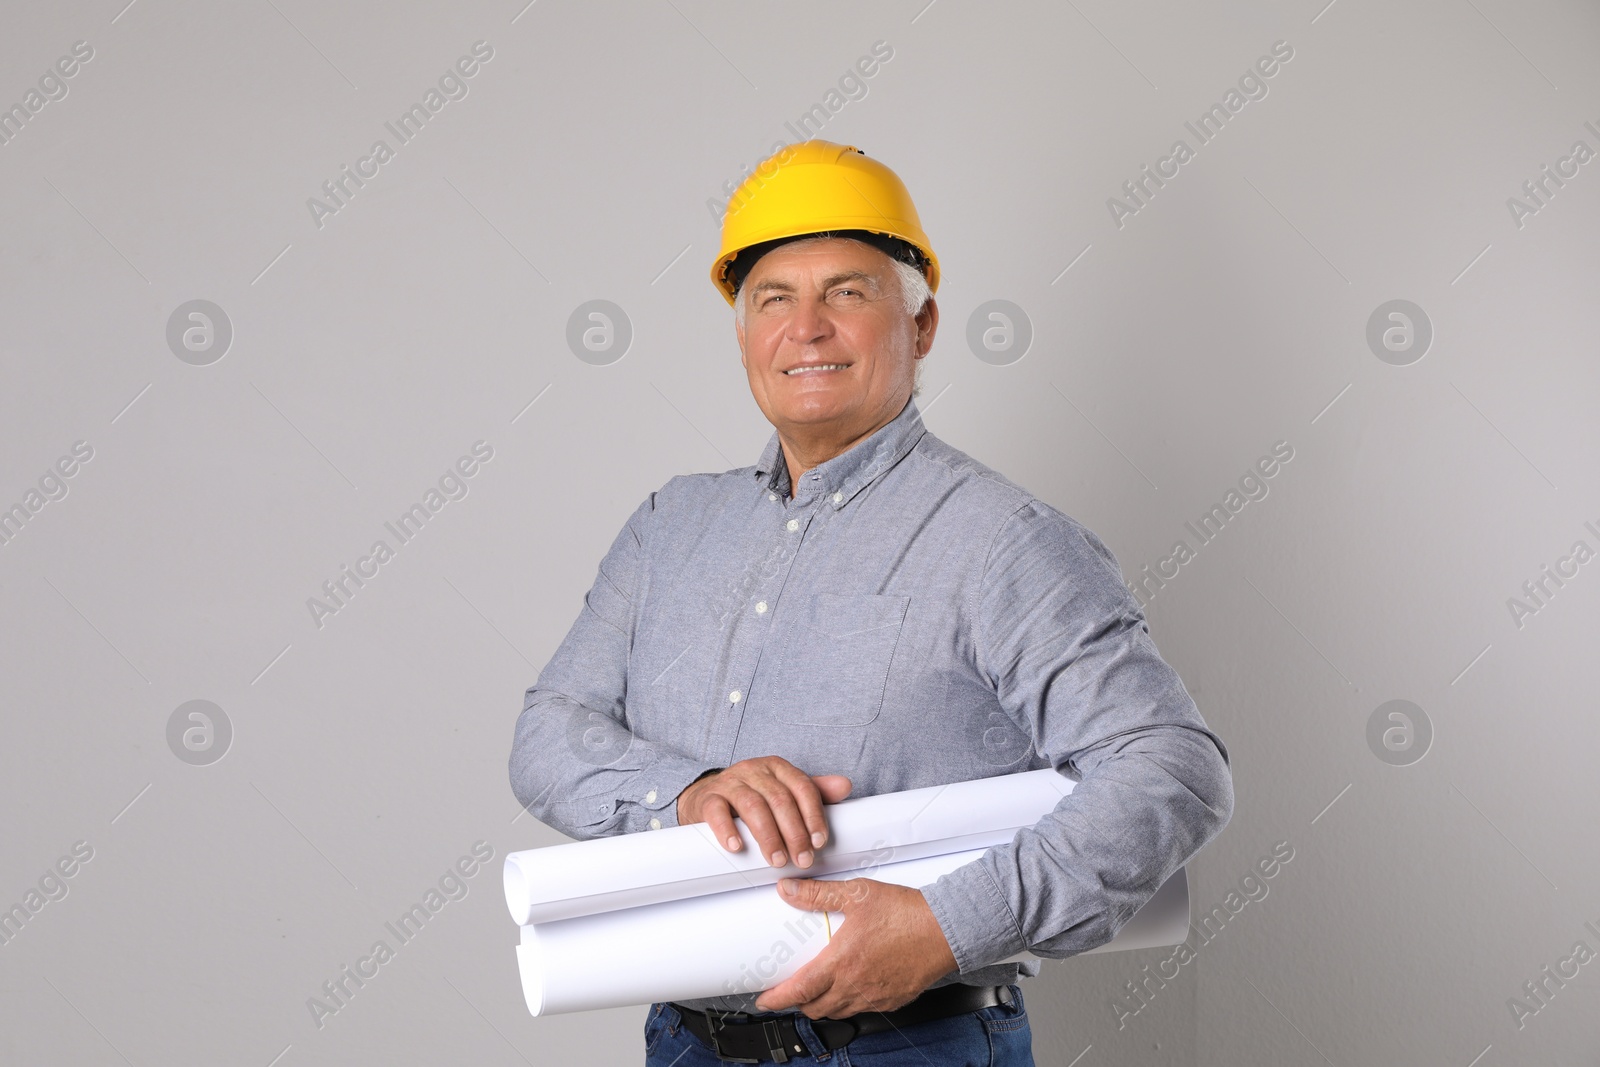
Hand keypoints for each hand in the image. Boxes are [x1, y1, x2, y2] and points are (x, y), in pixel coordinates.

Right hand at [675, 756, 851, 869]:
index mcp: (777, 767)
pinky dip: (727, 829)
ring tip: (776, 860)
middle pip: (780, 799)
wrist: (707, 796)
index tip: (820, 842)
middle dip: (794, 833)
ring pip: (752, 806)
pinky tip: (736, 846)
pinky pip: (717, 811)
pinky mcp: (708, 798)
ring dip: (768, 836)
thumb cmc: (751, 796)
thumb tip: (845, 786)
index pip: (802, 787)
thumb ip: (812, 791)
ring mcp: (730, 782)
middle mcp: (754, 770)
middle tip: (802, 859)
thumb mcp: (783, 790)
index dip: (813, 815)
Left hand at [755, 876, 958, 1016]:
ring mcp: (875, 996)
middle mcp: (855, 986)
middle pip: (815, 1008)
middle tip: (789, 992)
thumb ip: (819, 894)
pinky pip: (863, 1009)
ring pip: (838, 1012)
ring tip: (817, 990)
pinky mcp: (893, 1000)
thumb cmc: (906, 913)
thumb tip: (788, 889)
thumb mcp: (858, 894)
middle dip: (797, 1004)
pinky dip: (849, 1003)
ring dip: (822, 1005)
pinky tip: (852, 986)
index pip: (798, 992)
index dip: (776, 1000)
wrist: (947, 929)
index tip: (764, 1000)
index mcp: (841, 963)